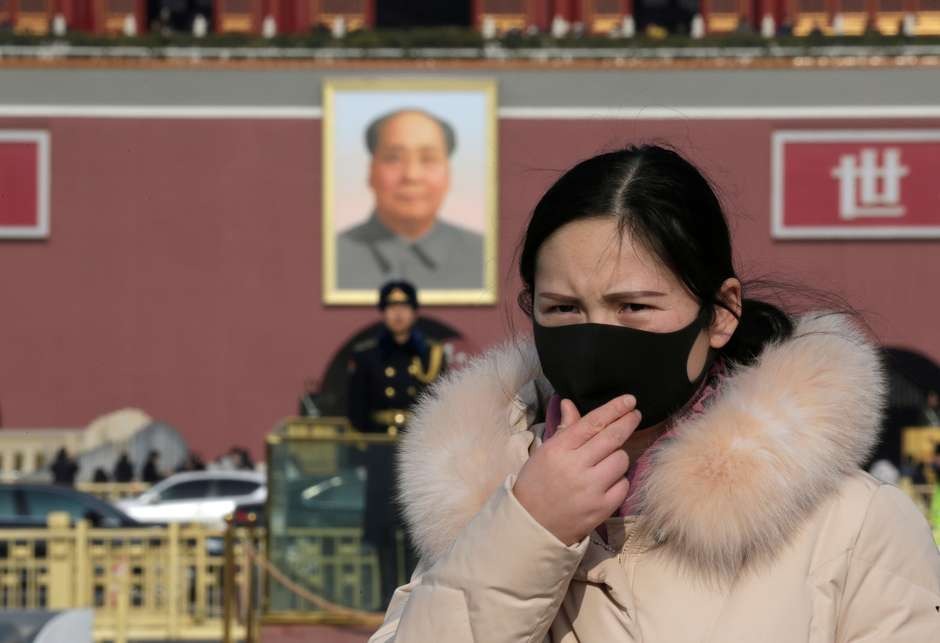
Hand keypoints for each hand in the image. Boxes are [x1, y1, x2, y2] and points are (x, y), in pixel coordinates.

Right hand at [513, 395, 640, 545]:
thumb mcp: (546, 452)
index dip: (614, 409)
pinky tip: (607, 481)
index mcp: (559, 450)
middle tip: (635, 414)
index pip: (593, 423)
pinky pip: (623, 484)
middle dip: (628, 422)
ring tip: (606, 461)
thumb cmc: (537, 483)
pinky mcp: (602, 508)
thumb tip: (570, 403)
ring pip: (621, 460)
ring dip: (618, 456)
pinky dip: (618, 480)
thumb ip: (565, 429)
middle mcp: (576, 467)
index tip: (629, 400)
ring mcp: (591, 489)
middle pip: (613, 438)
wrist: (533, 524)